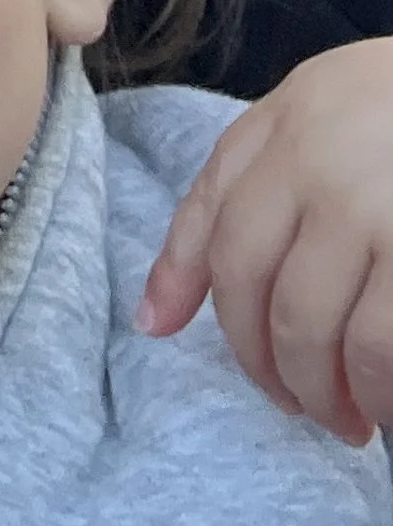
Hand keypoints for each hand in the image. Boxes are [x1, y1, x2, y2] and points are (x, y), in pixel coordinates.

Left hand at [138, 37, 392, 443]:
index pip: (215, 229)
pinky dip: (382, 390)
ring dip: (327, 393)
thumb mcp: (317, 108)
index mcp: (287, 124)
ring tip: (350, 417)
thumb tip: (155, 316)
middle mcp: (321, 163)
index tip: (180, 343)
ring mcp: (377, 207)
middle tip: (299, 404)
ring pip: (318, 329)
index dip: (196, 297)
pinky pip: (384, 343)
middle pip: (259, 291)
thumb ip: (238, 186)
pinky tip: (389, 406)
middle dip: (269, 365)